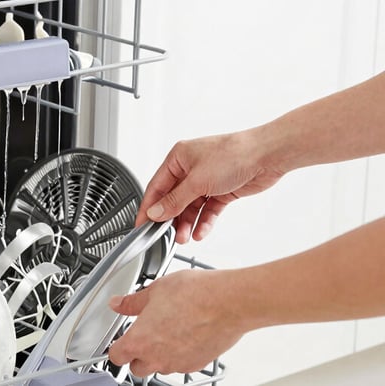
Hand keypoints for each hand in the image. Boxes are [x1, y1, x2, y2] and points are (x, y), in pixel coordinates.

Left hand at [107, 270, 244, 376]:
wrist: (228, 302)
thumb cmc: (194, 295)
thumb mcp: (155, 290)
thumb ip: (132, 302)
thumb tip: (119, 304)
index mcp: (140, 340)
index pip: (116, 356)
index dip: (116, 348)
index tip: (119, 340)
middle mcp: (157, 357)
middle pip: (137, 367)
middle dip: (137, 354)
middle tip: (143, 334)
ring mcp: (178, 364)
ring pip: (160, 366)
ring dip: (159, 354)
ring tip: (168, 329)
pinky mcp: (197, 364)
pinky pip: (181, 364)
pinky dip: (179, 353)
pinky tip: (186, 333)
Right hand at [135, 131, 284, 242]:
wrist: (268, 155)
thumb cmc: (234, 155)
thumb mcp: (197, 181)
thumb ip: (174, 200)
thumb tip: (155, 212)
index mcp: (178, 158)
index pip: (156, 187)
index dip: (149, 207)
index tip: (142, 225)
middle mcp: (191, 168)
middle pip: (174, 199)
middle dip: (171, 219)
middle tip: (167, 235)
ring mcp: (206, 180)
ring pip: (190, 207)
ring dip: (187, 223)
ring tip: (185, 237)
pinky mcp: (222, 191)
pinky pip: (208, 210)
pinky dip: (204, 221)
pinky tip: (200, 232)